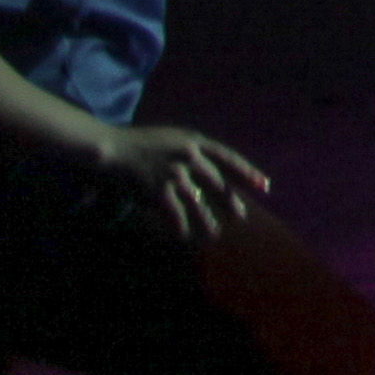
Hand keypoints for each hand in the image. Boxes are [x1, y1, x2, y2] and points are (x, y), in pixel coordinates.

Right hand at [104, 121, 269, 243]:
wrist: (110, 149)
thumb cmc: (139, 144)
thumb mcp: (172, 138)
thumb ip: (192, 152)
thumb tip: (211, 171)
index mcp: (194, 141)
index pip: (229, 157)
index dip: (248, 172)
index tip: (264, 186)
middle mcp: (189, 157)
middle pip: (218, 183)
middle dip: (230, 202)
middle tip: (241, 217)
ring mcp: (175, 174)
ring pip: (199, 203)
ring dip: (207, 221)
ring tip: (215, 234)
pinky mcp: (159, 191)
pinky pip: (176, 214)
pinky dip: (180, 226)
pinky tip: (184, 235)